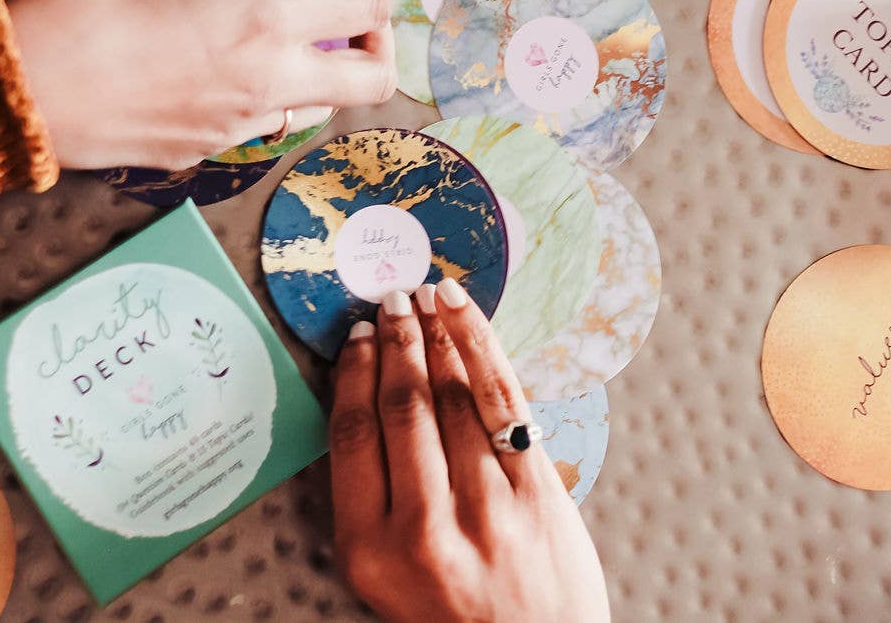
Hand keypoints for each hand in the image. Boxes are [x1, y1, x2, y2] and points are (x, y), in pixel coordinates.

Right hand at [6, 0, 398, 168]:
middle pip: (372, 79)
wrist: (24, 93)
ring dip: (324, 74)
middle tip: (354, 10)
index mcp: (262, 20)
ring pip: (321, 108)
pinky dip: (270, 97)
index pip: (367, 11)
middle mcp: (266, 80)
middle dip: (380, 43)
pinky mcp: (205, 151)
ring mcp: (239, 125)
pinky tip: (230, 68)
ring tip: (292, 37)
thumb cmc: (82, 14)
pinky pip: (263, 127)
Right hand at [329, 282, 608, 622]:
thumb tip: (365, 391)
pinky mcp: (537, 496)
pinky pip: (504, 405)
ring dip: (439, 336)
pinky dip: (483, 351)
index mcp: (372, 549)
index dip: (354, 373)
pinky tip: (467, 320)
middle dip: (397, 342)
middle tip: (391, 301)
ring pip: (455, 398)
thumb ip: (369, 495)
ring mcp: (487, 510)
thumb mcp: (382, 573)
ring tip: (428, 298)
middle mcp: (425, 526)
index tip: (358, 338)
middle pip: (404, 407)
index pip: (353, 434)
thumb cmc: (450, 611)